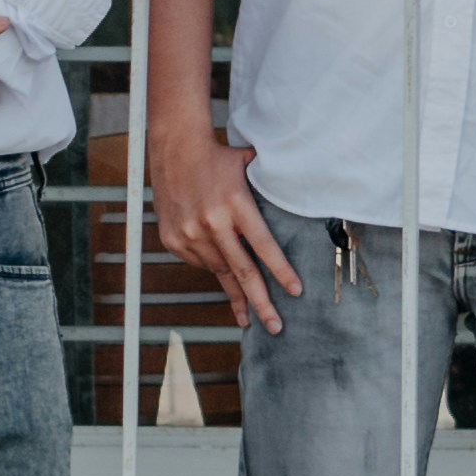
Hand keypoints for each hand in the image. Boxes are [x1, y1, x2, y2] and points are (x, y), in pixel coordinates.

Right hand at [145, 101, 299, 333]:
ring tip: (249, 315)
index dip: (281, 271)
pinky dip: (214, 267)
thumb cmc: (218, 157)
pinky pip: (200, 262)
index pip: (264, 245)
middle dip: (261, 303)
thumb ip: (270, 187)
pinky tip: (222, 272)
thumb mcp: (249, 167)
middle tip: (276, 327)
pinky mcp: (173, 239)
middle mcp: (212, 222)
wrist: (174, 148)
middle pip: (242, 271)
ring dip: (236, 293)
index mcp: (236, 204)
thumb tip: (302, 195)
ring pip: (220, 271)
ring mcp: (190, 233)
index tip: (295, 291)